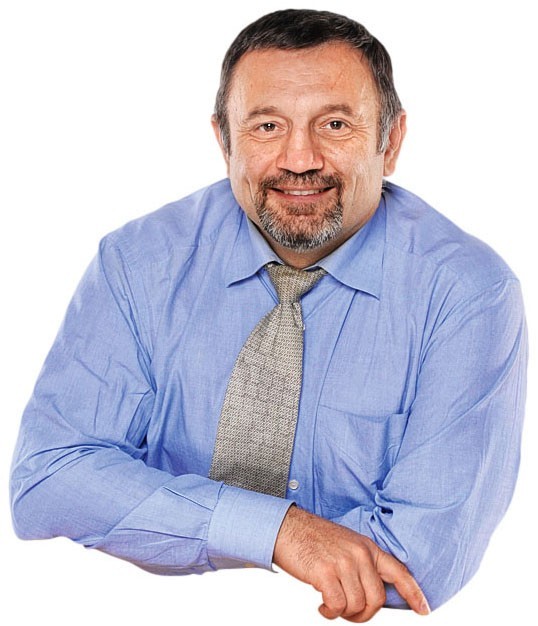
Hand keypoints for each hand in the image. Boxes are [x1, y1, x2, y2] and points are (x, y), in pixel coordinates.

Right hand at [273, 505, 429, 621]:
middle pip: (376, 600)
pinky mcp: (326, 572)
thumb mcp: (345, 545)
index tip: (424, 609)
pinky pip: (337, 606)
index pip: (398, 572)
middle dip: (363, 614)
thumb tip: (370, 595)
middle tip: (347, 612)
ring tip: (329, 604)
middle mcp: (359, 554)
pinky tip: (321, 604)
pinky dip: (329, 612)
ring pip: (356, 606)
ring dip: (342, 613)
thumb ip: (361, 565)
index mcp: (367, 547)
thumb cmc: (313, 539)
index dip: (414, 593)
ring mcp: (343, 562)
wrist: (286, 528)